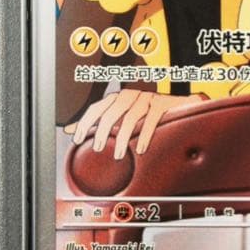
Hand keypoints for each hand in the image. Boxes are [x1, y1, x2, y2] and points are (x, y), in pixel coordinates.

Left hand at [64, 89, 206, 158]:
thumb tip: (68, 129)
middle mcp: (130, 94)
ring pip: (130, 117)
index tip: (77, 139)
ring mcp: (147, 97)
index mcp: (117, 97)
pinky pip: (151, 119)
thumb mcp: (121, 115)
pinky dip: (145, 135)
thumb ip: (97, 121)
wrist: (180, 103)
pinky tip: (141, 149)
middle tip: (100, 148)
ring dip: (123, 138)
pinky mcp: (163, 103)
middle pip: (111, 112)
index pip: (96, 107)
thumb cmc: (147, 112)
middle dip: (102, 131)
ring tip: (119, 155)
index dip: (84, 123)